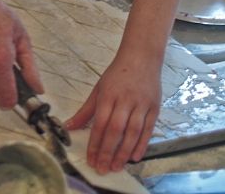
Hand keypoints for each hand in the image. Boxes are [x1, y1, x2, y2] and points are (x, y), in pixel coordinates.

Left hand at [65, 49, 161, 173]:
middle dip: (108, 151)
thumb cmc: (118, 73)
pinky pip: (148, 129)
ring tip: (116, 165)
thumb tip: (70, 126)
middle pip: (115, 129)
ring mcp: (141, 103)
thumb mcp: (99, 88)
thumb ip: (85, 110)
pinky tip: (135, 156)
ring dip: (124, 151)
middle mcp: (125, 99)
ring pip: (133, 131)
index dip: (95, 142)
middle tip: (102, 168)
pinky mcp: (154, 107)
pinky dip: (142, 144)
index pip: (100, 122)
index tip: (91, 158)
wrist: (141, 57)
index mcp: (108, 94)